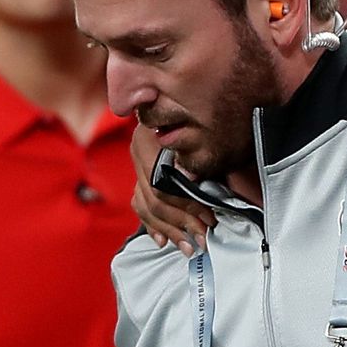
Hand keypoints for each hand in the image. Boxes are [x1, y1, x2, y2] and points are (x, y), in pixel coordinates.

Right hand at [129, 125, 212, 254]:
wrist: (191, 99)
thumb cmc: (207, 121)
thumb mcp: (206, 137)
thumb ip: (199, 161)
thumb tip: (196, 183)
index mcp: (149, 138)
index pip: (162, 185)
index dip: (187, 206)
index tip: (209, 219)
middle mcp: (138, 151)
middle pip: (154, 199)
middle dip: (181, 222)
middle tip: (202, 240)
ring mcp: (137, 164)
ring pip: (147, 206)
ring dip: (170, 229)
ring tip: (188, 247)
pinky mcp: (140, 175)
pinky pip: (141, 204)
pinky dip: (153, 224)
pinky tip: (163, 240)